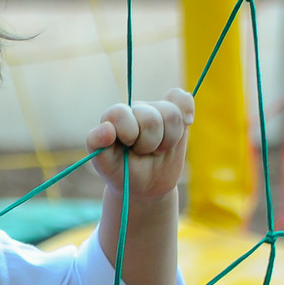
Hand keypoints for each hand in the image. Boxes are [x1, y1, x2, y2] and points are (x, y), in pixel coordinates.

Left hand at [86, 88, 194, 203]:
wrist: (144, 185)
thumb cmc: (121, 172)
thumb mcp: (104, 164)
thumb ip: (96, 143)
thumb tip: (106, 128)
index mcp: (114, 117)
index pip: (122, 113)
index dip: (129, 133)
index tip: (128, 147)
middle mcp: (135, 109)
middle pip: (151, 118)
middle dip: (149, 143)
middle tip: (143, 152)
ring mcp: (156, 110)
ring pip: (172, 114)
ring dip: (168, 140)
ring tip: (157, 149)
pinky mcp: (176, 114)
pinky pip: (183, 100)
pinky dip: (187, 110)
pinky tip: (187, 123)